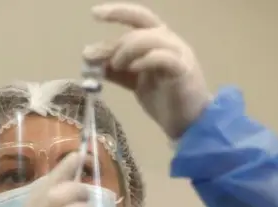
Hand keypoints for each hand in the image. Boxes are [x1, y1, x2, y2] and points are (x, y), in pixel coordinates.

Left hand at [84, 3, 211, 138]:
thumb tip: (89, 58)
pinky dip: (145, 60)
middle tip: (96, 57)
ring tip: (116, 66)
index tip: (95, 13)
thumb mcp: (134, 81)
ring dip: (127, 50)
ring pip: (151, 38)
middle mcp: (170, 42)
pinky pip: (164, 58)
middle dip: (116, 42)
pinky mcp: (183, 71)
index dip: (118, 12)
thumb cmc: (164, 99)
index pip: (138, 17)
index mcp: (159, 40)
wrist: (188, 123)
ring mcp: (179, 55)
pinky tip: (133, 69)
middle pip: (141, 28)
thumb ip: (116, 69)